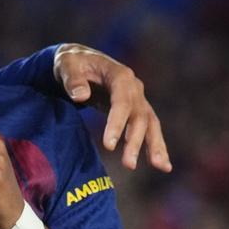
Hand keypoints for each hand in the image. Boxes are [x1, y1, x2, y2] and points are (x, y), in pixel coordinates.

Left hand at [53, 44, 171, 172]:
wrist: (81, 61)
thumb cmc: (72, 63)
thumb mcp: (66, 64)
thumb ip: (72, 79)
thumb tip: (80, 96)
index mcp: (119, 74)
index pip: (121, 101)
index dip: (117, 123)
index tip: (108, 145)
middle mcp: (134, 87)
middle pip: (139, 116)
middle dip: (134, 141)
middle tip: (128, 164)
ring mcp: (137, 99)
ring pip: (150, 123)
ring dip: (154, 145)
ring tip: (160, 167)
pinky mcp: (136, 110)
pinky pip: (149, 128)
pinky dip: (156, 145)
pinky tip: (163, 165)